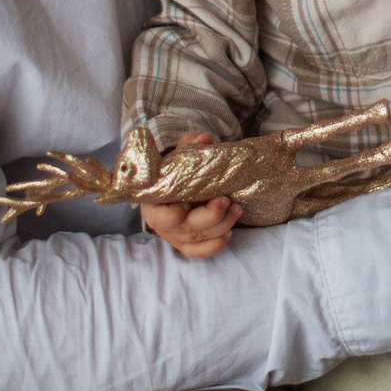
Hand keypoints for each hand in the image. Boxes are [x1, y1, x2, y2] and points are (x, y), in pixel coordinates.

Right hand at [140, 132, 240, 258]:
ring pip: (199, 239)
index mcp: (154, 204)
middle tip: (226, 199)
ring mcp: (175, 237)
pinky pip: (200, 252)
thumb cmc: (173, 171)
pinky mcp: (187, 244)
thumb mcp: (177, 155)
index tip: (190, 198)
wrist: (172, 184)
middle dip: (211, 216)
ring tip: (237, 208)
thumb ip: (188, 145)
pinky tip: (229, 232)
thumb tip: (205, 138)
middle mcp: (163, 225)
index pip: (161, 217)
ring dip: (221, 225)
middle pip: (187, 228)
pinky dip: (215, 245)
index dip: (177, 212)